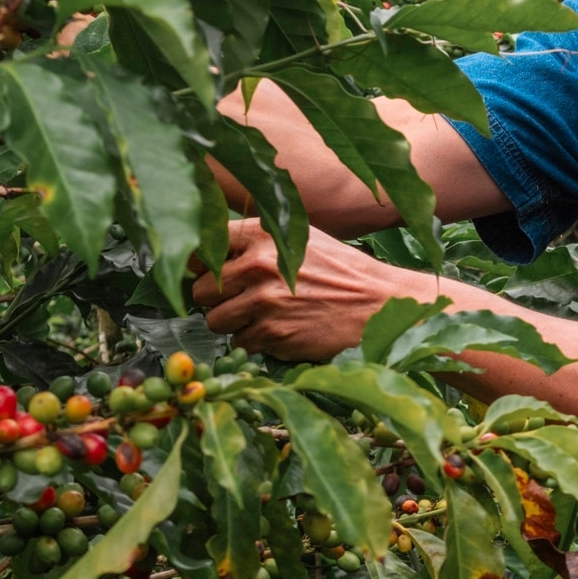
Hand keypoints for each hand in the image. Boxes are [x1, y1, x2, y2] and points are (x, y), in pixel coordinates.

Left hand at [192, 218, 415, 363]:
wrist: (377, 303)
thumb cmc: (339, 270)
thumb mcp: (300, 239)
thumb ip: (257, 242)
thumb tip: (207, 256)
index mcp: (263, 235)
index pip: (205, 247)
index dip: (204, 264)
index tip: (211, 273)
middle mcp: (258, 265)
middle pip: (200, 290)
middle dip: (216, 299)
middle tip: (240, 300)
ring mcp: (264, 302)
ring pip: (215, 321)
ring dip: (232, 324)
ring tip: (260, 317)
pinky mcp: (273, 334)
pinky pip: (241, 343)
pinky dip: (255, 342)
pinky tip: (280, 331)